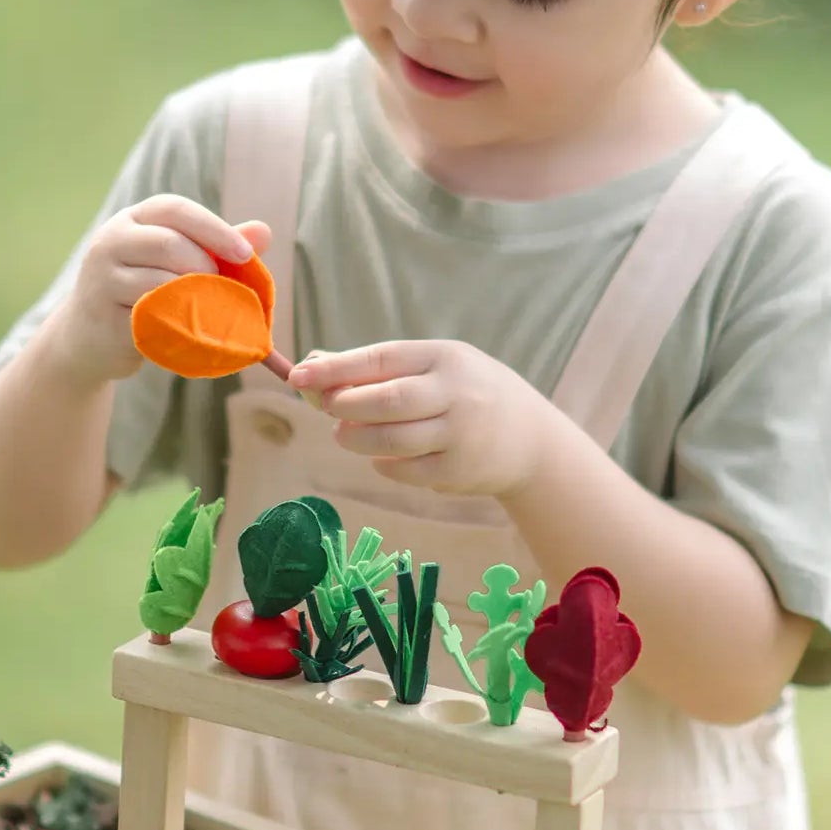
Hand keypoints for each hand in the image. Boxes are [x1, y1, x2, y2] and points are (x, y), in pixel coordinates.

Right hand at [51, 196, 270, 387]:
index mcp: (131, 220)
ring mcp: (101, 280)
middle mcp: (110, 241)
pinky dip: (177, 324)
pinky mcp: (103, 318)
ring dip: (194, 298)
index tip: (245, 253)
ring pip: (158, 283)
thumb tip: (264, 231)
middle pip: (166, 243)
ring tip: (209, 310)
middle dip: (204, 266)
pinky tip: (189, 330)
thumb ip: (215, 246)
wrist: (88, 338)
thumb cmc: (141, 291)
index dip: (213, 228)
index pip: (173, 208)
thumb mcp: (174, 262)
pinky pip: (149, 318)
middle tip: (222, 289)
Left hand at [286, 340, 552, 499]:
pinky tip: (380, 455)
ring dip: (356, 438)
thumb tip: (314, 364)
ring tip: (344, 434)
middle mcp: (456, 394)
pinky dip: (383, 463)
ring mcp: (460, 435)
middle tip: (326, 408)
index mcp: (445, 358)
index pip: (381, 359)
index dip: (336, 369)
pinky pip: (404, 470)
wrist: (531, 439)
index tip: (299, 375)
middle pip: (386, 400)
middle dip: (345, 404)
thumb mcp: (435, 367)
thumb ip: (379, 368)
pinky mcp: (457, 472)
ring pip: (391, 440)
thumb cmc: (468, 394)